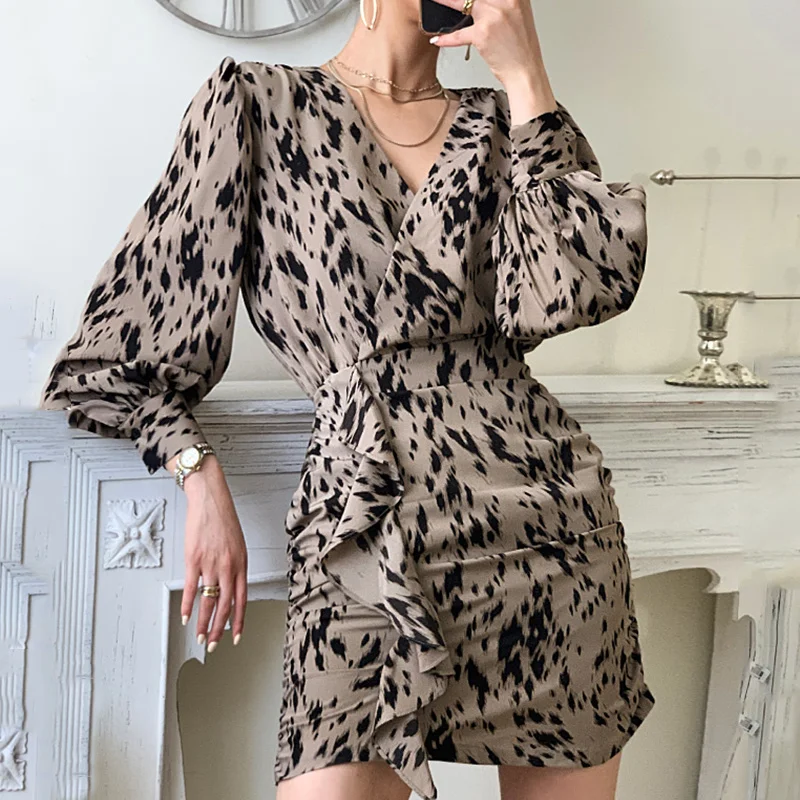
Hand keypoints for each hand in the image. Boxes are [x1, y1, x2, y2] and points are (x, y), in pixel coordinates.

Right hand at [168, 454, 247, 650]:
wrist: (211, 500)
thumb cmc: (224, 521)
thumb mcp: (238, 545)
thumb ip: (235, 567)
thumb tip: (230, 586)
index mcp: (241, 564)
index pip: (242, 600)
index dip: (238, 621)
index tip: (235, 637)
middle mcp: (229, 567)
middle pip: (225, 606)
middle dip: (219, 630)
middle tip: (214, 645)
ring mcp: (211, 564)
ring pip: (208, 601)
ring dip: (204, 623)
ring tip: (200, 637)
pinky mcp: (194, 560)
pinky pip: (192, 588)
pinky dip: (188, 606)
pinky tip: (186, 617)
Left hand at [428, 0, 557, 122]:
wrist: (525, 71)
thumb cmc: (520, 47)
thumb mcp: (517, 14)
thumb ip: (501, 2)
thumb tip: (480, 2)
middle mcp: (505, 0)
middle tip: (448, 0)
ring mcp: (492, 16)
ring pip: (462, 4)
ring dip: (445, 3)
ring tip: (434, 2)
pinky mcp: (482, 34)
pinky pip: (458, 34)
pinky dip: (445, 38)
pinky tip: (437, 39)